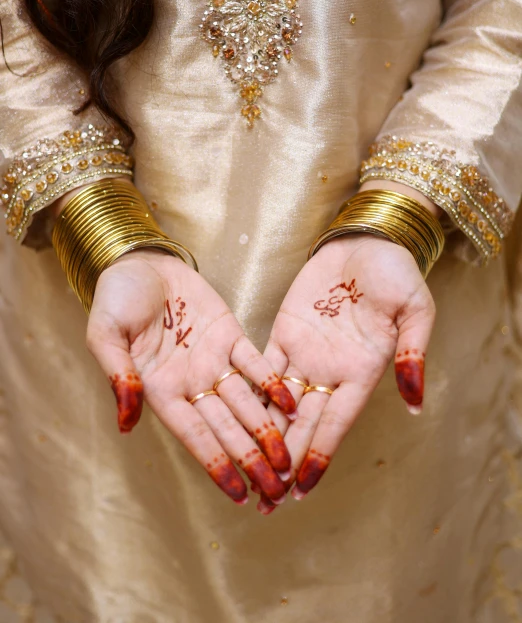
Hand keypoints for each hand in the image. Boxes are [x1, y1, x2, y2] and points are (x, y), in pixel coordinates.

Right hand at [86, 250, 297, 506]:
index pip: (194, 435)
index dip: (216, 464)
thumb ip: (118, 376)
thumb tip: (126, 422)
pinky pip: (256, 363)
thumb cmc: (116, 298)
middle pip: (227, 428)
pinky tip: (292, 403)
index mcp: (160, 389)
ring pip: (246, 402)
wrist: (140, 261)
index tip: (238, 495)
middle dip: (250, 458)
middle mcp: (192, 382)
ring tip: (289, 459)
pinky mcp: (231, 334)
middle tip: (276, 490)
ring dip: (268, 429)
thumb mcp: (105, 335)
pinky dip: (273, 382)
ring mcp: (214, 360)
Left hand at [259, 233, 434, 511]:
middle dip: (285, 460)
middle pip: (303, 424)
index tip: (302, 487)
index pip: (336, 422)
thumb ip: (412, 353)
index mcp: (362, 371)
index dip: (319, 454)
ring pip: (278, 404)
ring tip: (245, 469)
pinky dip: (249, 394)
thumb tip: (415, 402)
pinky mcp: (283, 333)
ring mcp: (305, 353)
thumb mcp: (415, 310)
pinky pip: (262, 368)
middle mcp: (330, 371)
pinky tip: (231, 418)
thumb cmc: (396, 273)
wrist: (366, 241)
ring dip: (263, 437)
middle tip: (266, 499)